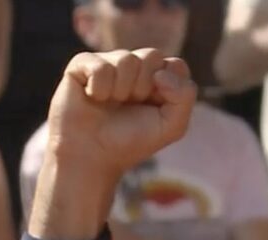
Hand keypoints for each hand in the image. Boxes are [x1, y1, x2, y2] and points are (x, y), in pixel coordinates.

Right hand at [46, 49, 196, 187]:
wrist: (93, 155)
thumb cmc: (132, 141)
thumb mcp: (172, 126)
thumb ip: (184, 97)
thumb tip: (161, 73)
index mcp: (158, 78)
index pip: (176, 65)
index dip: (169, 87)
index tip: (156, 107)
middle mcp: (135, 66)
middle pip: (153, 56)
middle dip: (145, 87)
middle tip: (131, 105)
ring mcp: (109, 62)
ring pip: (127, 59)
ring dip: (122, 90)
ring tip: (111, 103)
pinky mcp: (82, 64)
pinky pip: (101, 66)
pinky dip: (100, 89)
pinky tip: (93, 98)